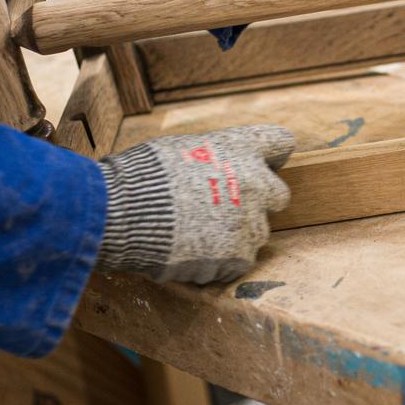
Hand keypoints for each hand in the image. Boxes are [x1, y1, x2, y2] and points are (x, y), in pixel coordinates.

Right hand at [95, 124, 294, 283]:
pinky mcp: (238, 255)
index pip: (280, 142)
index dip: (270, 155)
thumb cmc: (142, 176)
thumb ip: (212, 156)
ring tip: (197, 234)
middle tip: (224, 209)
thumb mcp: (180, 147)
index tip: (259, 164)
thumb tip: (216, 166)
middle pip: (278, 195)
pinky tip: (192, 253)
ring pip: (257, 233)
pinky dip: (218, 262)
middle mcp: (255, 182)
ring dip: (235, 235)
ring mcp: (249, 221)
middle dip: (257, 201)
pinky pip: (238, 262)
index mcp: (240, 148)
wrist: (124, 212)